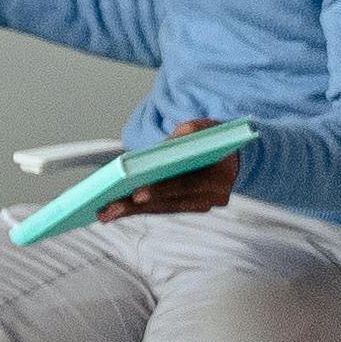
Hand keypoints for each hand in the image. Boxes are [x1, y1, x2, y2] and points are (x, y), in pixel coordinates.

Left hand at [100, 143, 243, 223]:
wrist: (235, 155)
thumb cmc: (215, 139)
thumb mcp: (204, 127)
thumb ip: (186, 133)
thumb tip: (161, 148)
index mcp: (219, 176)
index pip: (186, 184)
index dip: (162, 189)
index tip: (138, 194)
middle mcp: (213, 196)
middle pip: (170, 202)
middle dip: (137, 207)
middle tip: (109, 209)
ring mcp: (202, 204)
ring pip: (164, 209)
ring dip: (133, 212)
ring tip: (105, 214)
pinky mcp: (191, 206)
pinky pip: (164, 208)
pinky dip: (142, 209)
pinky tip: (118, 210)